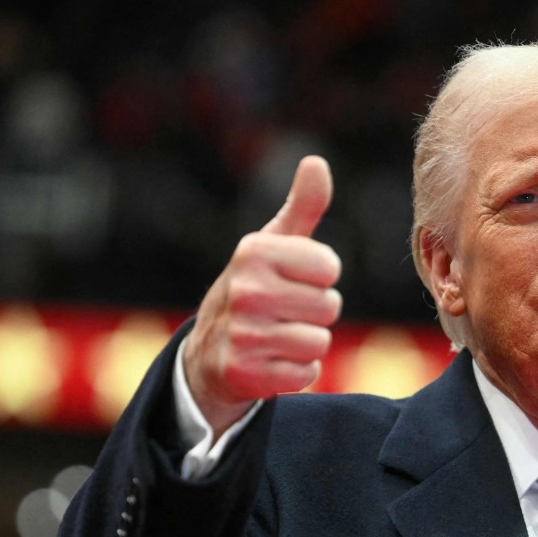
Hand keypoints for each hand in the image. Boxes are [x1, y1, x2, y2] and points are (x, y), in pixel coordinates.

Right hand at [183, 155, 341, 436]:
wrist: (208, 353)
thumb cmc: (255, 288)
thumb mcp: (274, 245)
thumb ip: (302, 206)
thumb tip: (316, 163)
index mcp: (253, 252)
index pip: (329, 267)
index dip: (320, 277)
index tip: (293, 279)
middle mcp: (244, 290)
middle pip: (329, 306)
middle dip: (315, 312)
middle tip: (285, 312)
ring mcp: (242, 334)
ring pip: (319, 342)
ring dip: (307, 343)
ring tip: (277, 336)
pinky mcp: (245, 374)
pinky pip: (306, 374)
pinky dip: (296, 371)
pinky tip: (272, 361)